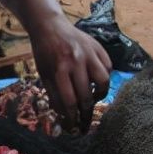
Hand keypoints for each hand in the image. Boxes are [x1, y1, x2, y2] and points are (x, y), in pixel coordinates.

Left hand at [29, 16, 111, 130]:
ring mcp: (90, 53)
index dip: (72, 118)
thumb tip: (65, 116)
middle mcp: (77, 61)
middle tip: (85, 125)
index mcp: (59, 69)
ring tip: (92, 100)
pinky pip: (108, 68)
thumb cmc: (44, 53)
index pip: (69, 101)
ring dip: (99, 95)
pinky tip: (96, 82)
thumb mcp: (43, 74)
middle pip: (86, 95)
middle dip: (86, 114)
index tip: (73, 127)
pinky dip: (104, 78)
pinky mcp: (99, 47)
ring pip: (104, 81)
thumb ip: (54, 95)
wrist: (50, 26)